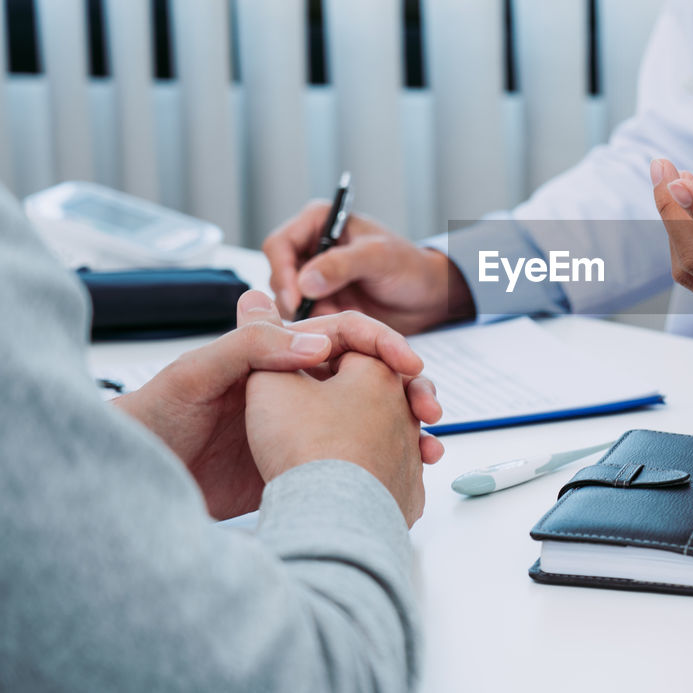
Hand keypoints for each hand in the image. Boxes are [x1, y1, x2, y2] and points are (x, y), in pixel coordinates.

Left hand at [115, 290, 444, 519]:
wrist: (137, 481)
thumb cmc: (158, 416)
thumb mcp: (200, 373)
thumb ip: (253, 347)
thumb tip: (317, 339)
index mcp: (277, 352)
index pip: (344, 334)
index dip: (382, 343)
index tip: (409, 364)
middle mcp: (297, 383)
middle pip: (370, 373)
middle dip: (409, 386)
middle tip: (431, 407)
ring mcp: (303, 423)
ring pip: (374, 415)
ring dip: (408, 425)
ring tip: (432, 442)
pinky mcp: (302, 462)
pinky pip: (359, 454)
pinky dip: (391, 459)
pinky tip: (411, 469)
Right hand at [263, 201, 475, 332]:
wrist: (427, 297)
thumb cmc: (409, 266)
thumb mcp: (379, 258)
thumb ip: (342, 265)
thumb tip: (304, 283)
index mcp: (318, 221)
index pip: (279, 245)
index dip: (282, 273)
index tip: (296, 301)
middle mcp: (309, 248)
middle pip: (276, 275)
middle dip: (291, 300)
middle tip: (312, 322)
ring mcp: (312, 278)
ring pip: (285, 301)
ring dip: (303, 317)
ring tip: (329, 328)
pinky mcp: (319, 303)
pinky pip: (302, 319)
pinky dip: (312, 328)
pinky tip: (331, 336)